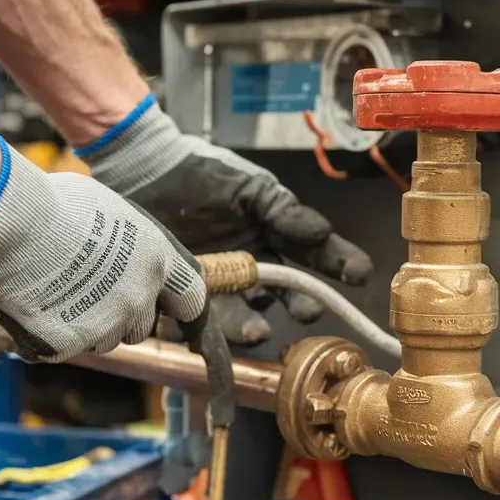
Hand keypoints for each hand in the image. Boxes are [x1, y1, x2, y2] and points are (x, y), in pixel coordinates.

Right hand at [0, 140, 206, 360]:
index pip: (190, 300)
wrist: (9, 219)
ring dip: (83, 326)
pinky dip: (45, 336)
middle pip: (139, 326)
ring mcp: (104, 325)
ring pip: (101, 340)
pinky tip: (29, 305)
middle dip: (118, 316)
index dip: (177, 306)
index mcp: (156, 260)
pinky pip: (59, 349)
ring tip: (52, 292)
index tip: (169, 310)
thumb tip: (122, 255)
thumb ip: (128, 244)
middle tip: (85, 292)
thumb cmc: (53, 203)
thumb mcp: (110, 212)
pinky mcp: (67, 344)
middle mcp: (138, 298)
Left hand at [82, 95, 372, 343]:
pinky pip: (194, 320)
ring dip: (253, 327)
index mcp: (274, 238)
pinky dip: (203, 327)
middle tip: (308, 310)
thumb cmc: (199, 174)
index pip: (316, 256)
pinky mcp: (179, 297)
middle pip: (283, 296)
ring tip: (260, 329)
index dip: (339, 265)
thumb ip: (283, 211)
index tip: (358, 274)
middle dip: (299, 305)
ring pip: (241, 316)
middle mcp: (250, 269)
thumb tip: (322, 232)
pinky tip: (208, 325)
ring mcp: (216, 287)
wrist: (141, 170)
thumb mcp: (248, 187)